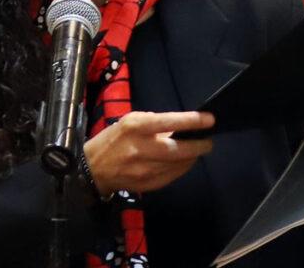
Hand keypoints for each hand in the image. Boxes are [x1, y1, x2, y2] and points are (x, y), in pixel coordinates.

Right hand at [83, 111, 214, 195]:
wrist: (93, 168)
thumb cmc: (113, 139)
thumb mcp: (129, 122)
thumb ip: (154, 123)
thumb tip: (181, 127)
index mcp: (135, 127)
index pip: (169, 122)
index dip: (192, 121)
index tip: (209, 119)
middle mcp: (140, 148)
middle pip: (178, 149)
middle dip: (198, 145)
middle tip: (208, 141)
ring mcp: (144, 169)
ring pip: (178, 164)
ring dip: (191, 157)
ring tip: (197, 150)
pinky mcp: (147, 184)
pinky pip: (172, 176)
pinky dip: (181, 168)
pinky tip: (184, 162)